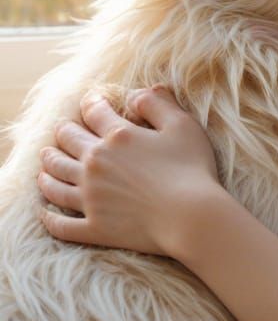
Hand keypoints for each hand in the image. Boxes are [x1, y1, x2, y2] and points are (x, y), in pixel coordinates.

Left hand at [37, 86, 222, 258]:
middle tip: (60, 130)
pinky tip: (43, 212)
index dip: (91, 103)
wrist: (191, 217)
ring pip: (55, 181)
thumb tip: (136, 93)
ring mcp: (91, 198)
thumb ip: (158, 103)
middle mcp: (95, 164)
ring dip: (47, 169)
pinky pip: (61, 224)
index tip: (91, 101)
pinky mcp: (93, 228)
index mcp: (118, 137)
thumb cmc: (192, 169)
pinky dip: (48, 218)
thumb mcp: (182, 125)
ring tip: (45, 162)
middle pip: (66, 143)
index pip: (94, 112)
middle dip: (62, 133)